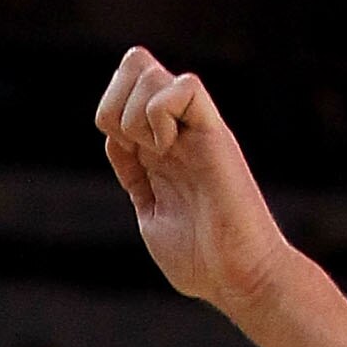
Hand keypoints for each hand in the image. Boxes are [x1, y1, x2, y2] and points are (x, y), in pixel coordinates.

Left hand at [96, 46, 294, 319]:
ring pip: (151, 72)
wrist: (238, 278)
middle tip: (132, 146)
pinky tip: (167, 146)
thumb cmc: (201, 261)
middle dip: (114, 102)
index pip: (123, 92)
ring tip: (155, 152)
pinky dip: (159, 112)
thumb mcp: (151, 214)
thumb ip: (135, 177)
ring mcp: (196, 130)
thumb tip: (115, 143)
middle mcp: (178, 132)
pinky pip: (185, 86)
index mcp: (160, 150)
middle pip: (134, 68)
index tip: (123, 152)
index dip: (109, 112)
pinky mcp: (216, 134)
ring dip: (135, 112)